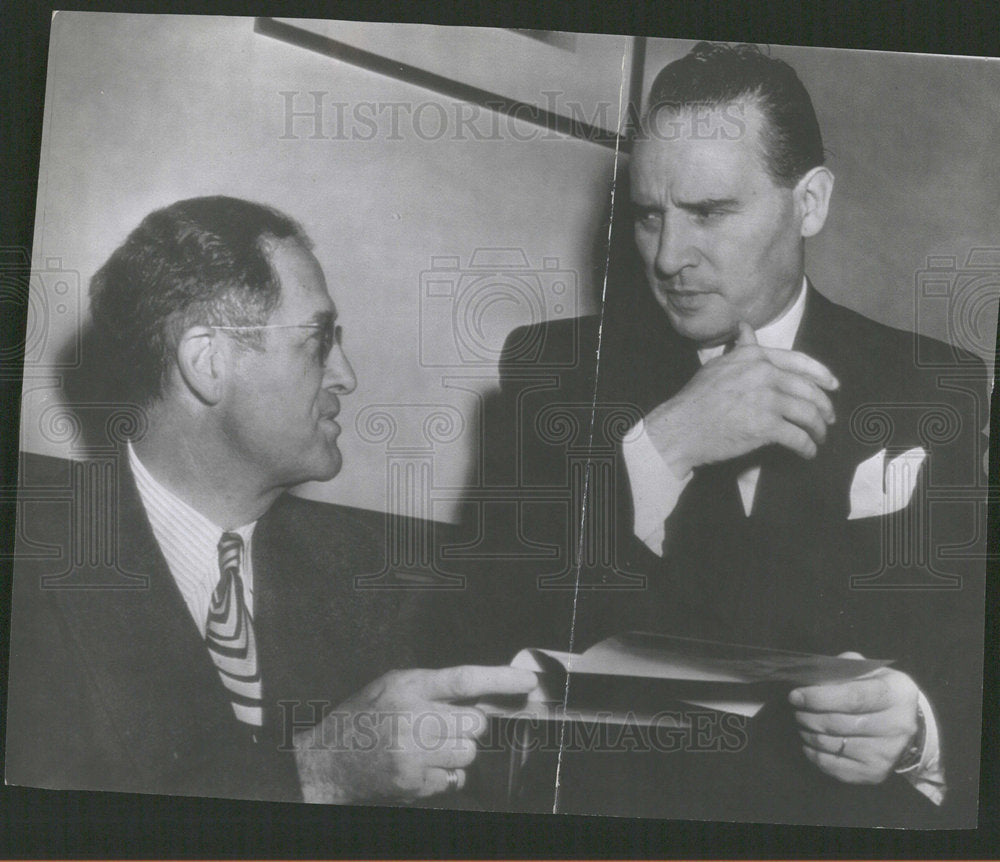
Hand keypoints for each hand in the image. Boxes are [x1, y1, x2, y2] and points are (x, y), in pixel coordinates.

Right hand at [292, 665, 536, 802]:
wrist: (326, 762)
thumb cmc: (360, 718)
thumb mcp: (391, 686)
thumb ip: (432, 686)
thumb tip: (479, 691)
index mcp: (409, 687)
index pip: (465, 680)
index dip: (501, 679)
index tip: (527, 681)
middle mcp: (414, 719)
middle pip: (476, 722)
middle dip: (470, 724)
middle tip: (447, 725)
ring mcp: (415, 754)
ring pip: (469, 752)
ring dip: (458, 750)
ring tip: (430, 746)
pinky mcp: (414, 783)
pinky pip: (454, 779)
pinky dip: (445, 774)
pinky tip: (422, 765)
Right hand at [644, 322, 839, 475]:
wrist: (681, 428)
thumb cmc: (697, 399)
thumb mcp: (717, 365)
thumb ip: (740, 348)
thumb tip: (745, 328)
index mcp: (754, 357)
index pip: (799, 362)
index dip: (821, 374)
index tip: (833, 385)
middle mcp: (763, 373)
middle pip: (808, 389)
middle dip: (824, 407)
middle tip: (828, 419)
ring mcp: (766, 400)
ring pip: (808, 414)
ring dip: (819, 429)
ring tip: (819, 438)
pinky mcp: (765, 426)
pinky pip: (798, 437)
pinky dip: (807, 447)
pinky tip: (807, 452)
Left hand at [788, 652, 919, 783]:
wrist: (910, 729)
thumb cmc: (880, 693)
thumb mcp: (870, 672)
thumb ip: (843, 669)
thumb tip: (812, 677)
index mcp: (894, 694)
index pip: (853, 698)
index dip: (819, 697)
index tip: (795, 696)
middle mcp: (896, 726)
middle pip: (838, 723)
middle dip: (808, 715)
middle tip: (797, 709)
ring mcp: (886, 753)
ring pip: (832, 744)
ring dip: (808, 733)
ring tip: (803, 723)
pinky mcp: (874, 773)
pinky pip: (832, 765)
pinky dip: (814, 754)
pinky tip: (810, 743)